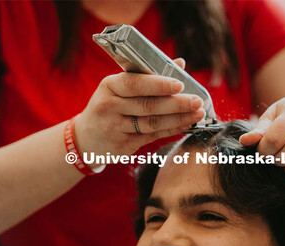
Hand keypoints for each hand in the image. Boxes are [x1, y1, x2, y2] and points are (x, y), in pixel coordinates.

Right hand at [75, 58, 204, 155]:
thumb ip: (149, 75)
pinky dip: (171, 130)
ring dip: (178, 118)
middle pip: (147, 105)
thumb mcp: (119, 87)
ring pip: (152, 123)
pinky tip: (186, 124)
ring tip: (198, 113)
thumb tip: (180, 63)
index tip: (180, 84)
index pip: (135, 84)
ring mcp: (115, 128)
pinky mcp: (123, 145)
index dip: (159, 85)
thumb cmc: (110, 106)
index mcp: (110, 86)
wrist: (86, 138)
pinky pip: (152, 136)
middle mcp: (110, 106)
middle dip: (176, 104)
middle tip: (198, 101)